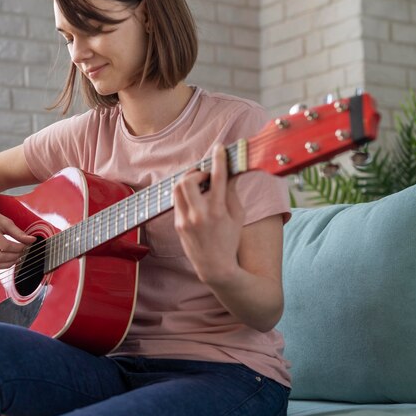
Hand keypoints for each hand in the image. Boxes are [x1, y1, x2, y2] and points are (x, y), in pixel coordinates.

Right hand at [0, 202, 35, 270]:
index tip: (25, 246)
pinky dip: (0, 266)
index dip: (17, 248)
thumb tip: (33, 240)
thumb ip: (19, 233)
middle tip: (22, 253)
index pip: (4, 245)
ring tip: (16, 258)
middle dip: (13, 257)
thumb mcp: (6, 222)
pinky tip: (7, 260)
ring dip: (7, 264)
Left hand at [173, 143, 244, 283]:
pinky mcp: (177, 224)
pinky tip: (195, 198)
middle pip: (188, 180)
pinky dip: (185, 194)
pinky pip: (177, 200)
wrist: (214, 267)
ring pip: (178, 188)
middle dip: (196, 172)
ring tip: (199, 185)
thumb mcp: (238, 216)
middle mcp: (199, 214)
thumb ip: (232, 192)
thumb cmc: (229, 240)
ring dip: (188, 181)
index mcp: (218, 211)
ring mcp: (185, 220)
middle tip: (205, 176)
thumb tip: (230, 172)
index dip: (218, 159)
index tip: (219, 148)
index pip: (217, 178)